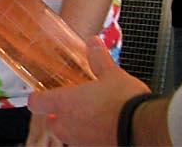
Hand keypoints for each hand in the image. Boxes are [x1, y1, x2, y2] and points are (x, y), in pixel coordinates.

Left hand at [28, 38, 150, 145]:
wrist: (144, 129)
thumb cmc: (125, 103)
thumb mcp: (112, 74)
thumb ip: (99, 59)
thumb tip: (94, 44)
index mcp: (65, 104)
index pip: (36, 103)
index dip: (38, 98)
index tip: (43, 95)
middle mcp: (68, 126)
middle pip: (52, 123)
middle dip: (60, 116)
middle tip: (76, 106)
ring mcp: (81, 142)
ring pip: (69, 136)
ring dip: (77, 128)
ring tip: (95, 117)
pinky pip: (87, 144)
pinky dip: (93, 138)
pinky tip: (106, 130)